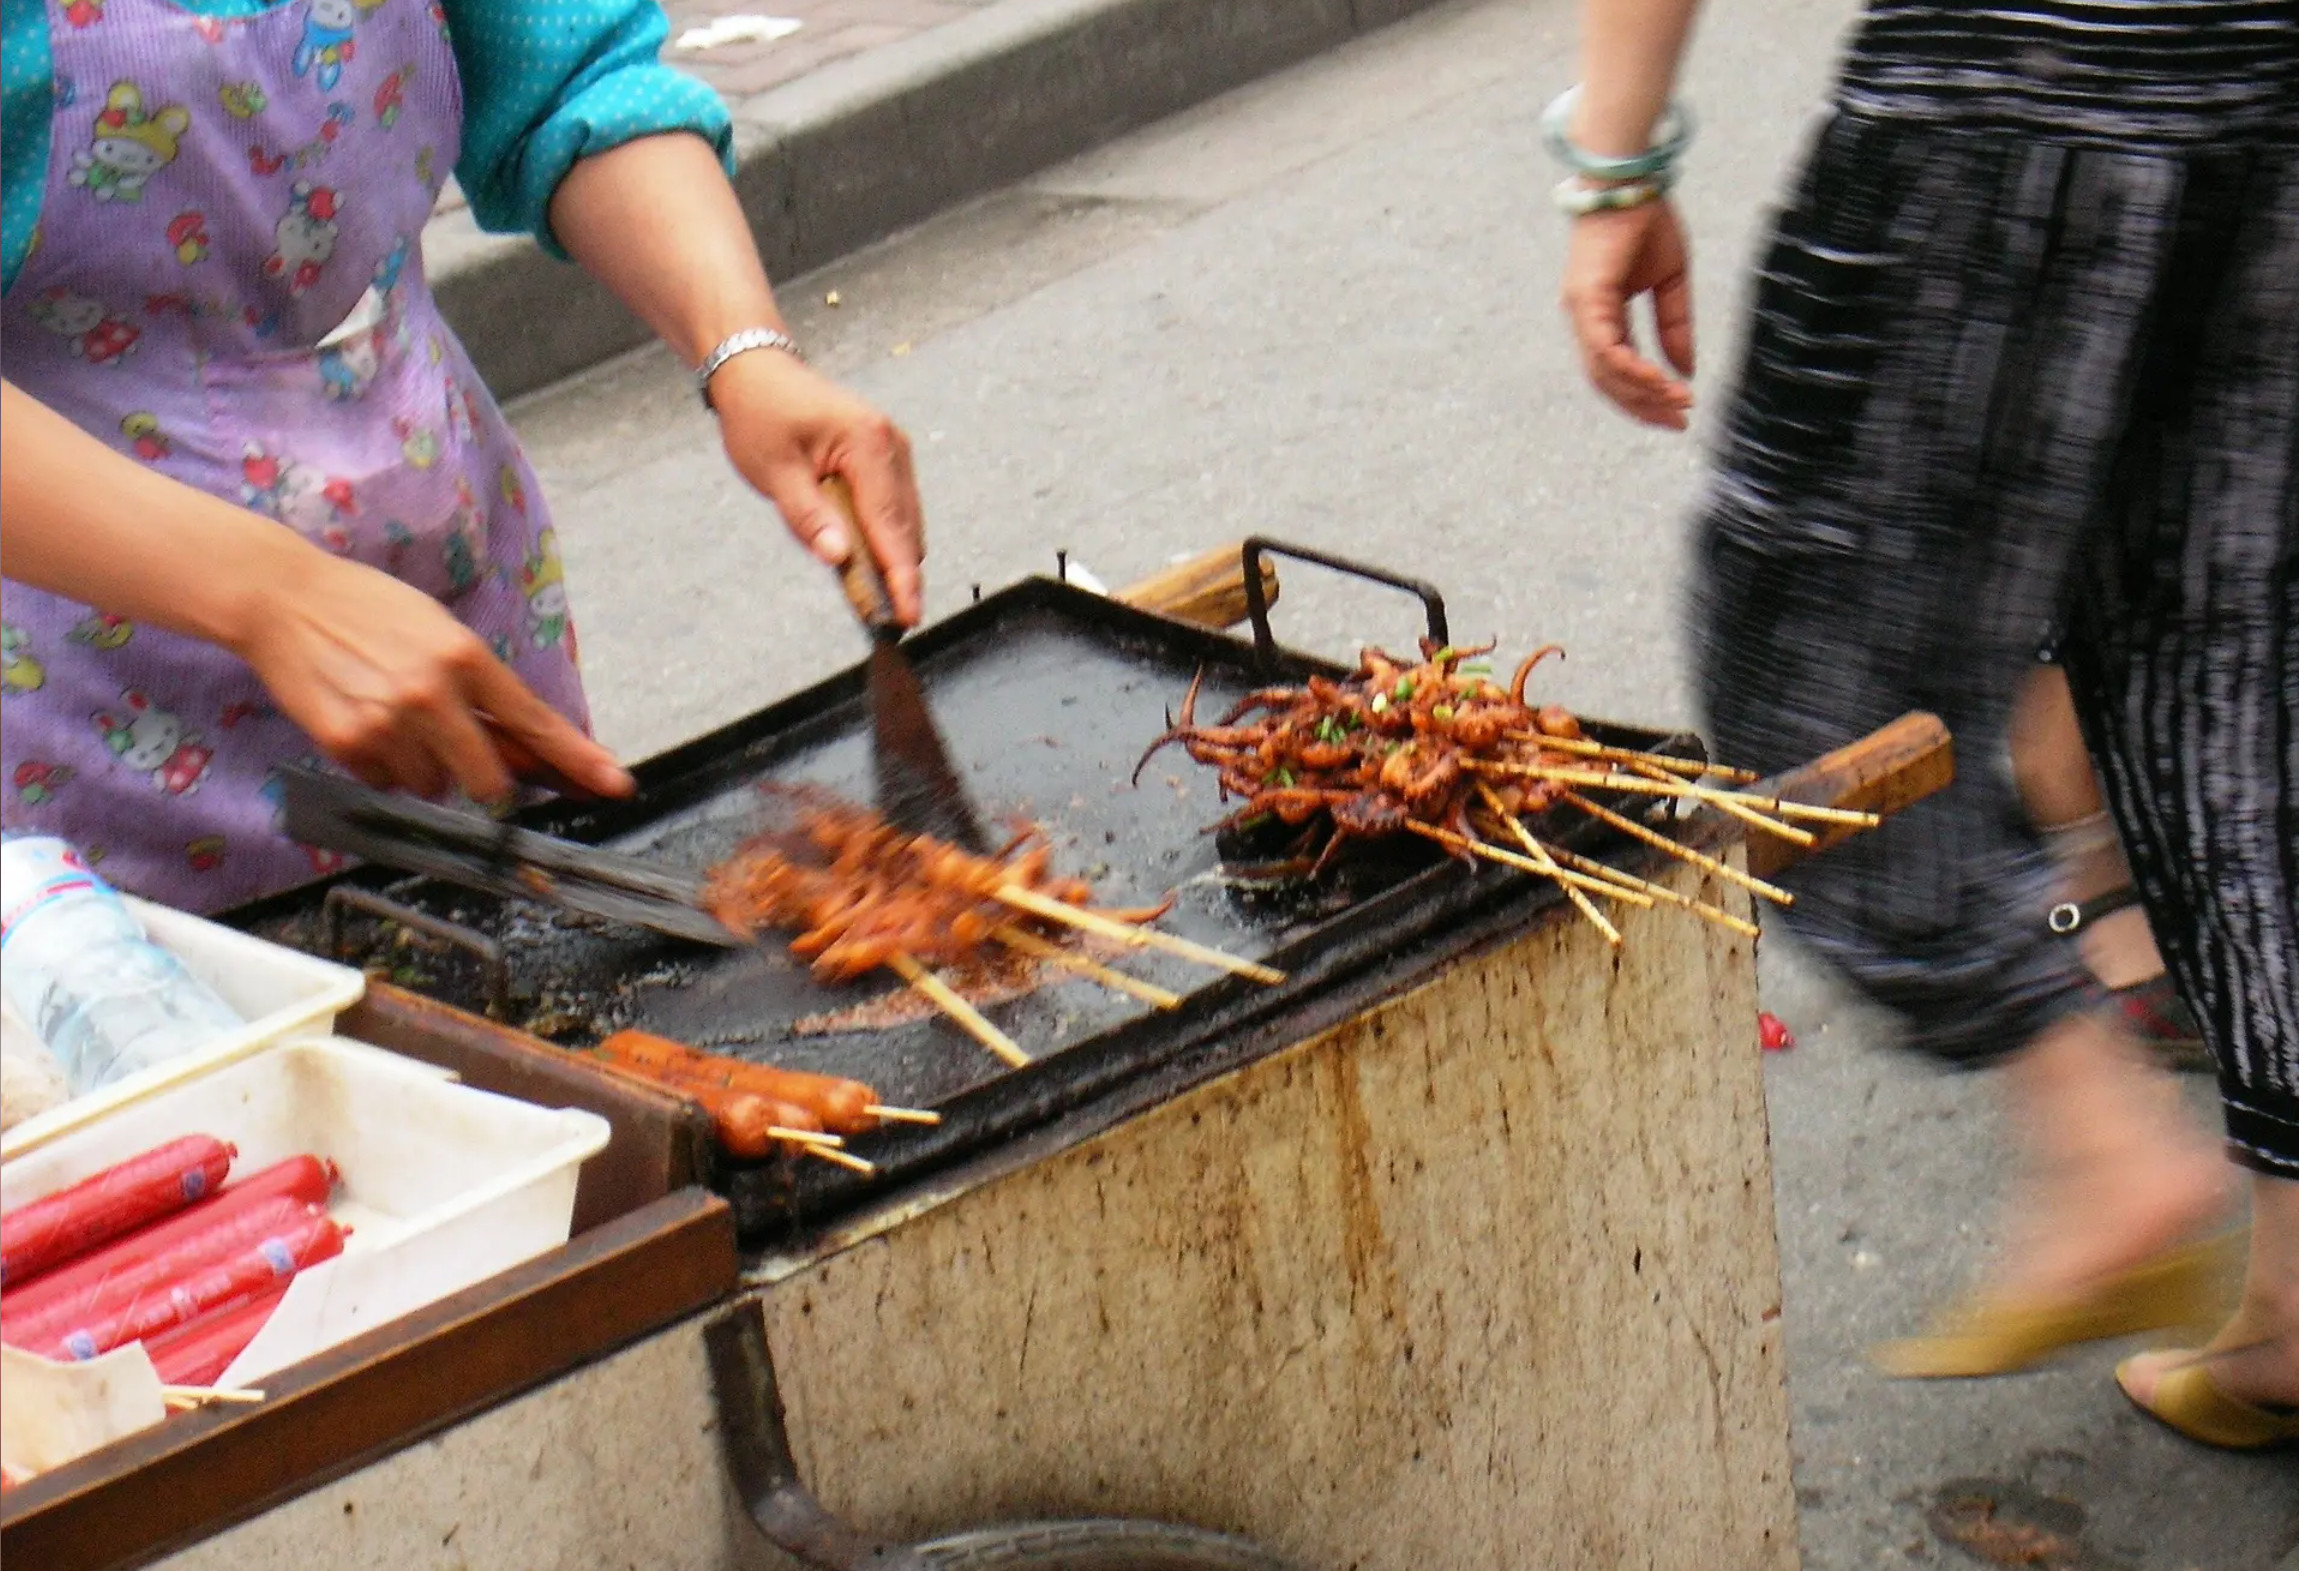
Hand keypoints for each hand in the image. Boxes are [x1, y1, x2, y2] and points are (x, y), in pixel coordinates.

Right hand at [230, 546, 634, 804]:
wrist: (285, 600)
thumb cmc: (371, 612)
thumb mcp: (440, 633)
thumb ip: (484, 690)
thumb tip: (530, 748)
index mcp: (465, 657)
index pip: (535, 722)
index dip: (579, 759)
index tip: (615, 784)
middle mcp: (432, 692)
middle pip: (489, 781)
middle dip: (483, 779)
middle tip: (458, 750)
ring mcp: (388, 721)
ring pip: (435, 786)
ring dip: (426, 767)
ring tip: (394, 716)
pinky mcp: (347, 743)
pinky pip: (388, 783)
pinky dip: (383, 765)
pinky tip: (365, 721)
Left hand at [709, 349, 925, 625]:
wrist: (759, 372)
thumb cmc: (761, 415)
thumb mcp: (774, 471)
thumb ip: (808, 517)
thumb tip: (837, 557)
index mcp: (868, 444)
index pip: (889, 524)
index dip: (900, 576)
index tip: (909, 615)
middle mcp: (893, 446)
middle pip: (906, 528)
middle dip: (900, 574)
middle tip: (888, 621)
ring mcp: (895, 451)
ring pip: (905, 522)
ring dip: (892, 558)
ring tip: (876, 597)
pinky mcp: (889, 459)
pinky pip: (895, 509)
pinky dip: (885, 538)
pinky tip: (866, 558)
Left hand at [1560, 199, 1695, 429]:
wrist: (1630, 178)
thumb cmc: (1645, 220)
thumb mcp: (1671, 283)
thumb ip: (1674, 326)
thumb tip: (1685, 371)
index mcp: (1601, 316)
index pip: (1618, 370)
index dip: (1647, 395)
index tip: (1679, 412)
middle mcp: (1585, 319)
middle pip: (1608, 381)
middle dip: (1644, 406)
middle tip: (1678, 423)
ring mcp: (1580, 311)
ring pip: (1605, 372)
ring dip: (1642, 393)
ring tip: (1677, 403)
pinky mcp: (1586, 299)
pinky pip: (1606, 349)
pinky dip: (1632, 370)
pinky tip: (1660, 381)